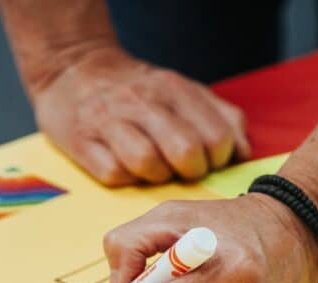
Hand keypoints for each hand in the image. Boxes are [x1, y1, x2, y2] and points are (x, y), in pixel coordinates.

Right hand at [33, 46, 249, 185]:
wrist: (74, 69)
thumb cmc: (138, 90)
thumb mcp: (184, 90)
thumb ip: (221, 117)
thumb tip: (243, 152)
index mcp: (175, 89)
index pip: (217, 138)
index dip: (218, 160)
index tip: (207, 160)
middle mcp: (143, 102)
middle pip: (185, 152)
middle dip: (190, 172)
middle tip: (182, 170)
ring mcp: (110, 121)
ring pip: (147, 163)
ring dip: (156, 176)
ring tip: (153, 169)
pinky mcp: (82, 142)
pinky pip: (113, 174)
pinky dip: (125, 179)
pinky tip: (126, 168)